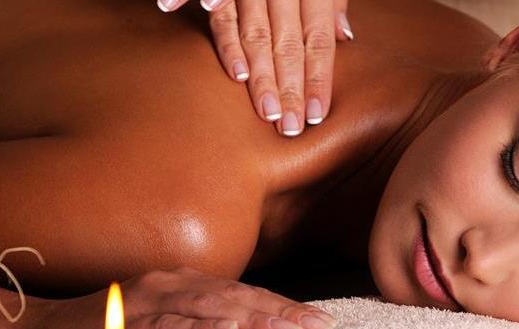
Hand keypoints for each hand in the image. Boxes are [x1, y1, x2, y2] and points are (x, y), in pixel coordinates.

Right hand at [25, 268, 336, 328]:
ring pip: (209, 307)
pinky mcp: (120, 324)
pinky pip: (165, 324)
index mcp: (183, 285)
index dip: (283, 308)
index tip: (320, 324)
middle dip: (282, 313)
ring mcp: (144, 301)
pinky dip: (197, 325)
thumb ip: (198, 326)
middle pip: (236, 297)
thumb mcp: (161, 325)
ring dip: (254, 317)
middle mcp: (169, 285)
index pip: (244, 296)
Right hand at [158, 0, 353, 136]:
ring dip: (247, 59)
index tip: (317, 116)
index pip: (316, 39)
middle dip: (285, 84)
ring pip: (246, 21)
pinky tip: (175, 10)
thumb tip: (344, 38)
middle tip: (287, 125)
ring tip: (252, 97)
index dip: (318, 78)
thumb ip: (331, 1)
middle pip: (283, 39)